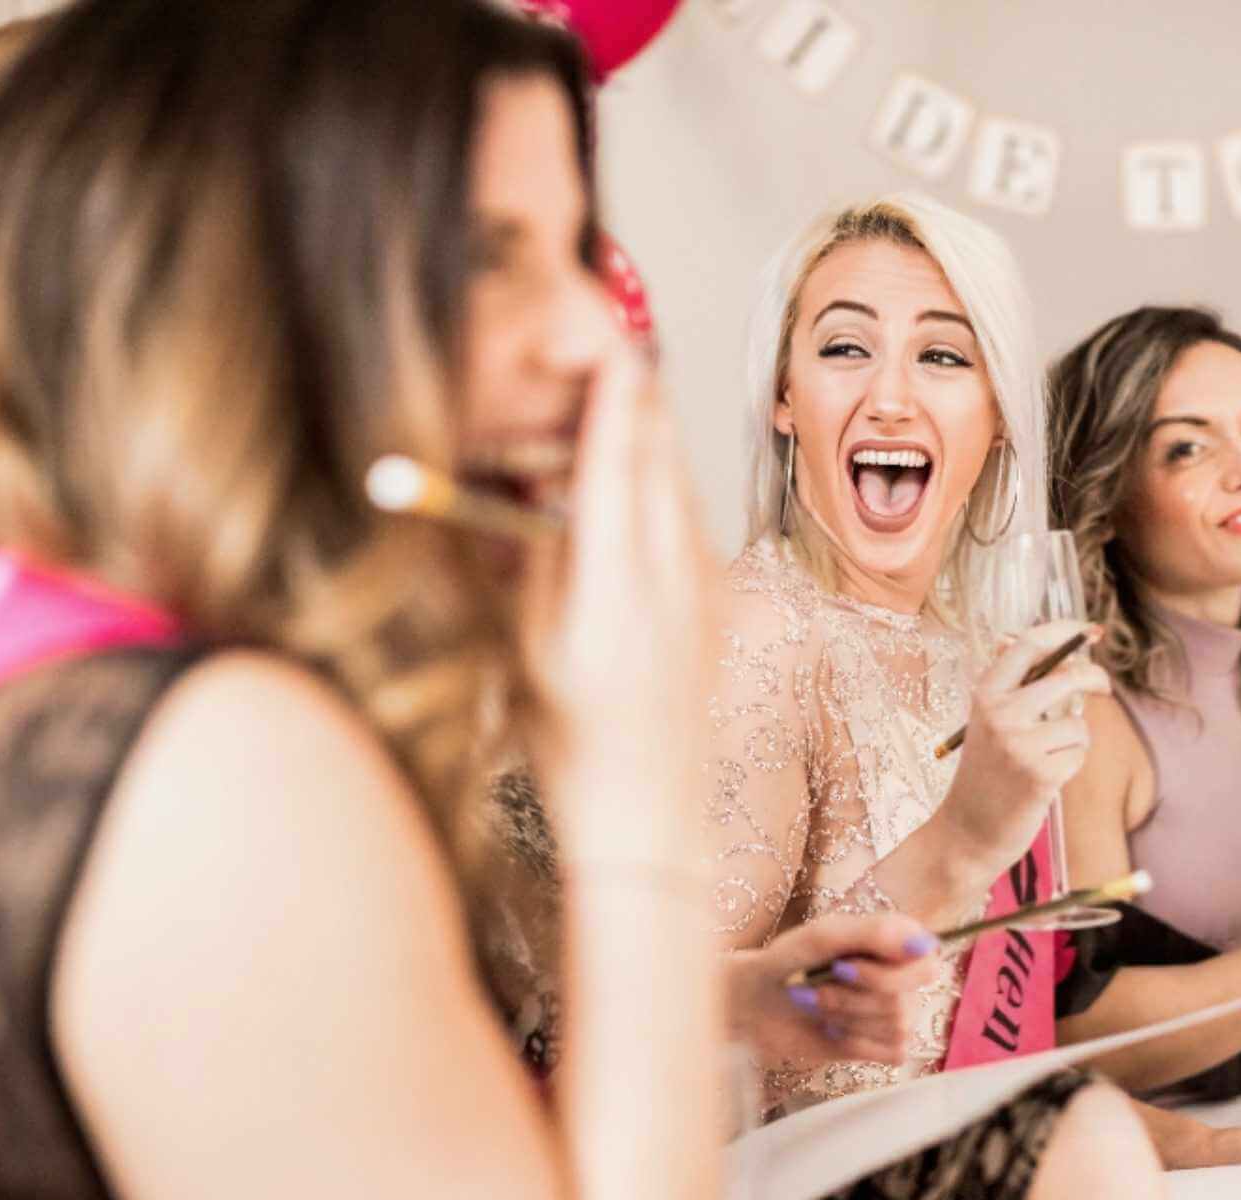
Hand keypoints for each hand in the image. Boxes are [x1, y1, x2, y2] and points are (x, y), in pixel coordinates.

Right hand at [518, 336, 717, 838]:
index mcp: (611, 587)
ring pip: (679, 490)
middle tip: (616, 358)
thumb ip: (536, 566)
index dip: (615, 402)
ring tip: (624, 410)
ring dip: (652, 445)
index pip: (616, 468)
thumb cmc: (571, 741)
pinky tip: (643, 489)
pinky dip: (664, 490)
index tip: (613, 350)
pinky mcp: (715, 608)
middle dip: (639, 405)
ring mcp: (700, 593)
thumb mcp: (526, 649)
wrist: (649, 808)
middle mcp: (667, 580)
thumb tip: (541, 499)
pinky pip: (690, 525)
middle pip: (658, 465)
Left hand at [728, 913, 940, 1066]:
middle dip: (852, 999)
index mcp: (898, 941)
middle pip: (906, 1000)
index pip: (926, 962)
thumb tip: (923, 944)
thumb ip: (873, 933)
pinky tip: (833, 1029)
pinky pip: (892, 1052)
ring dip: (846, 1017)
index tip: (840, 966)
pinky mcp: (887, 1045)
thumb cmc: (788, 961)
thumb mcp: (823, 938)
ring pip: (897, 1027)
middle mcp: (905, 975)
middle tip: (818, 986)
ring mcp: (899, 1011)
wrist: (755, 1003)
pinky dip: (855, 1043)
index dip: (883, 974)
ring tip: (818, 1004)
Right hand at [934, 621, 1110, 876]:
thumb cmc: (984, 772)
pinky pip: (1079, 754)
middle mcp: (1001, 714)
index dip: (1064, 632)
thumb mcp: (985, 721)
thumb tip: (1024, 641)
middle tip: (1103, 685)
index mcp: (985, 694)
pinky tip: (1046, 779)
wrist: (967, 831)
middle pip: (1067, 677)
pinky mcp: (1041, 775)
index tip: (1088, 630)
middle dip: (1094, 678)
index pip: (1028, 645)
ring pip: (1078, 723)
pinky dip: (1071, 765)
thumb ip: (1009, 685)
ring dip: (1075, 739)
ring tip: (1048, 757)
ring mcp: (1020, 745)